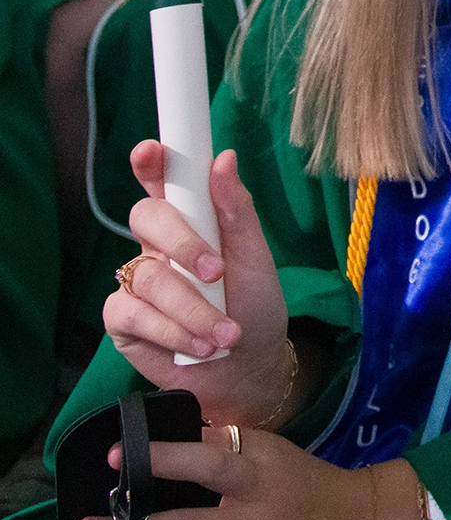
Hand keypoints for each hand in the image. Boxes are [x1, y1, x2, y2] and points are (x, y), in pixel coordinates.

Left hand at [75, 433, 425, 519]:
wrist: (352, 519)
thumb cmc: (303, 479)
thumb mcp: (270, 452)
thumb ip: (227, 447)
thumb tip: (178, 436)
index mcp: (259, 464)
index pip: (208, 455)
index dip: (164, 454)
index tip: (119, 452)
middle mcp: (254, 503)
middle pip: (192, 507)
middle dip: (138, 513)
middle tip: (90, 519)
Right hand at [106, 145, 289, 427]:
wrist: (248, 368)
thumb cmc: (254, 304)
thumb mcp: (256, 257)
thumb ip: (236, 210)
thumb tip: (224, 158)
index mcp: (192, 219)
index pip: (165, 181)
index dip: (153, 163)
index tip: (152, 151)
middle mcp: (159, 244)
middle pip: (146, 218)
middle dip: (181, 242)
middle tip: (215, 269)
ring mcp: (138, 281)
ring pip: (148, 275)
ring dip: (191, 307)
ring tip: (225, 332)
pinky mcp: (123, 321)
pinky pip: (132, 314)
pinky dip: (171, 330)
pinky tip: (199, 344)